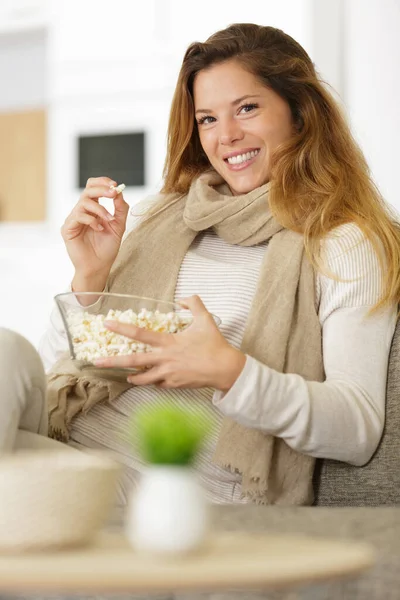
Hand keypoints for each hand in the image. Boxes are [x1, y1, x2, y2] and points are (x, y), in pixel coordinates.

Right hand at [61, 176, 128, 281]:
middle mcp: (82, 212)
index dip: (102, 182)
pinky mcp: (68, 229)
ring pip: (84, 202)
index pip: (93, 188)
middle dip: (102, 189)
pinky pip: (78, 216)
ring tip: (109, 220)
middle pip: (87, 190)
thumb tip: (120, 192)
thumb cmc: (107, 248)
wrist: (99, 267)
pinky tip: (99, 229)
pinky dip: (91, 220)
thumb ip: (120, 209)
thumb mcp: (118, 226)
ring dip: (100, 209)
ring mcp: (73, 220)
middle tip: (113, 193)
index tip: (115, 185)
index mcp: (93, 210)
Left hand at [94, 295, 245, 391]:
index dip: (121, 329)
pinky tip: (153, 379)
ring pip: (142, 379)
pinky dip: (153, 382)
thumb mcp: (206, 319)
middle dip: (112, 361)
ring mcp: (167, 375)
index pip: (139, 334)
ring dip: (132, 377)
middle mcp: (164, 359)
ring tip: (126, 376)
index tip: (107, 324)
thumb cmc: (215, 345)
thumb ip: (194, 304)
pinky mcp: (173, 386)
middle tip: (96, 361)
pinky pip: (158, 384)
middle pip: (133, 362)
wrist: (224, 369)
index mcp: (168, 342)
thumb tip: (184, 298)